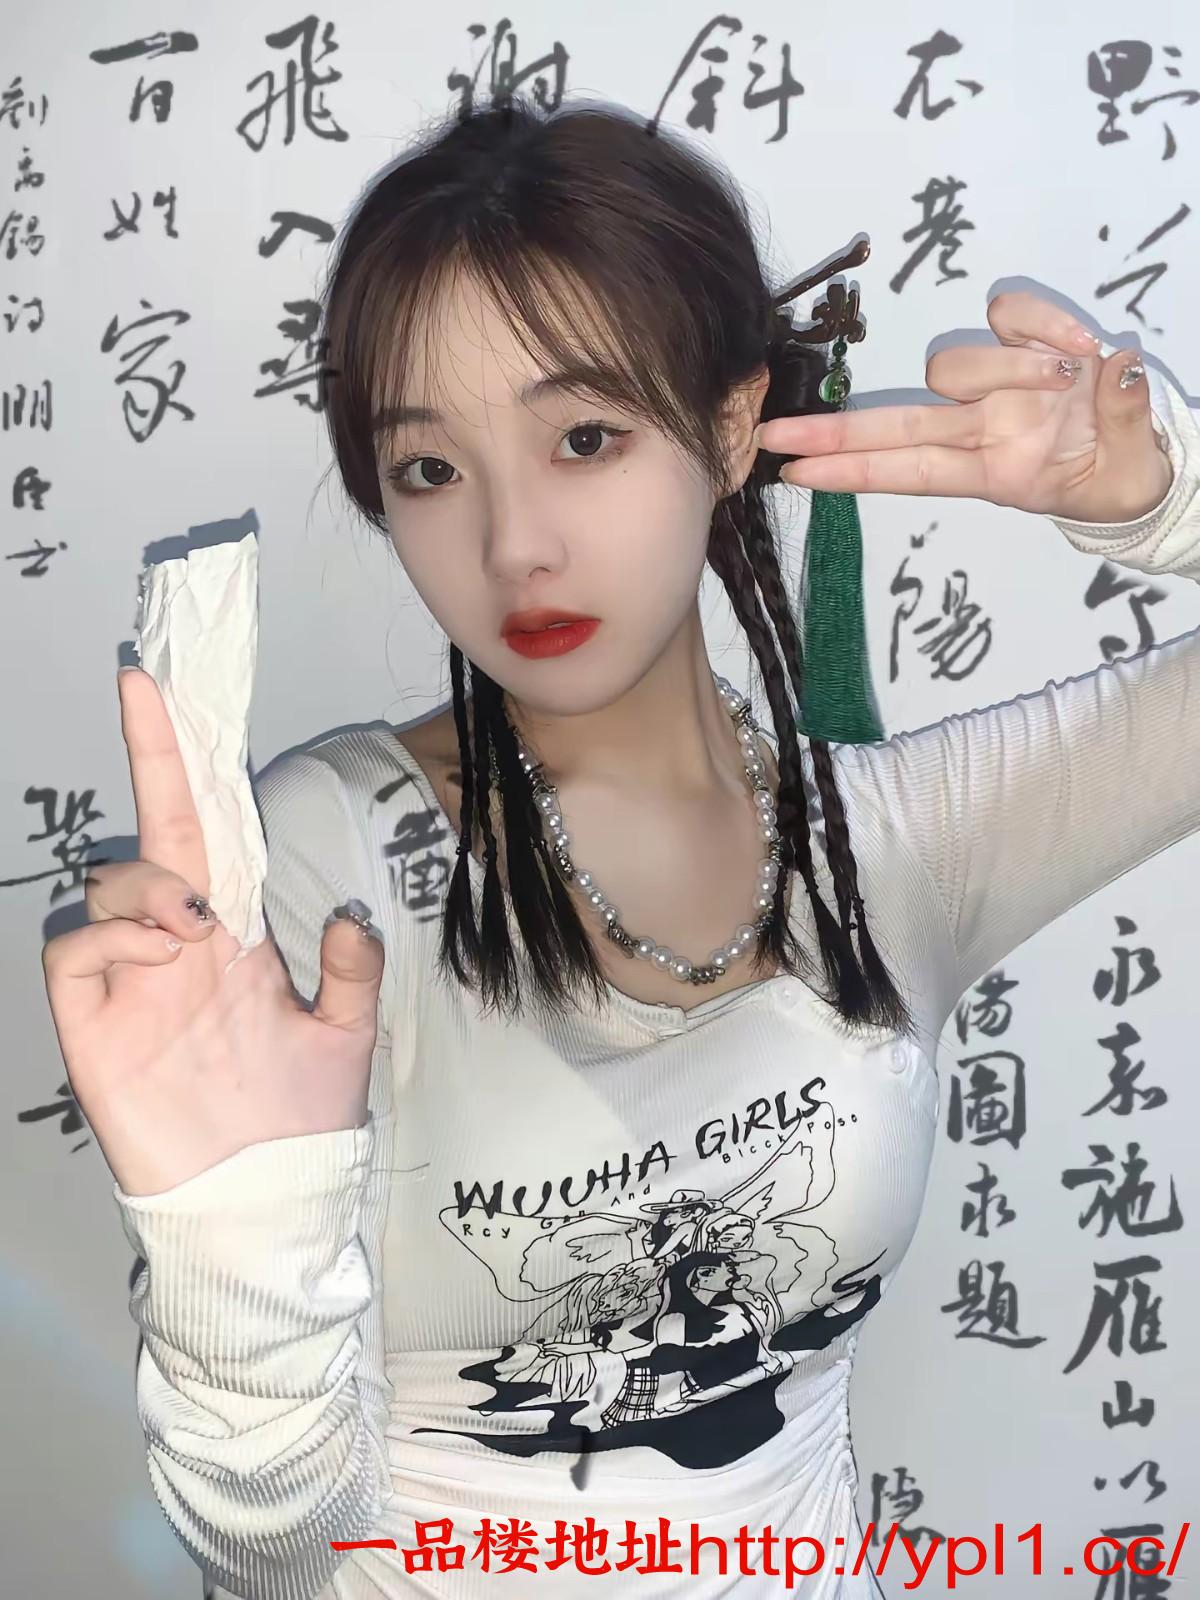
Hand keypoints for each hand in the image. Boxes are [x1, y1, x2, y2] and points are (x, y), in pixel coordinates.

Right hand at [40, 666, 384, 1195]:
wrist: (262, 1202)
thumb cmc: (300, 1121)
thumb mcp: (346, 1038)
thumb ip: (351, 973)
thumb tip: (346, 916)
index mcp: (237, 933)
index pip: (213, 832)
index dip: (193, 765)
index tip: (173, 690)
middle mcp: (178, 941)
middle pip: (157, 832)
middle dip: (152, 756)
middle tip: (148, 695)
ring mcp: (131, 979)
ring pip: (110, 879)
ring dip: (151, 880)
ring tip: (194, 925)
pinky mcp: (92, 1024)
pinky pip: (73, 950)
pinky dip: (111, 936)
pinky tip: (160, 954)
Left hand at [754, 290, 1173, 523]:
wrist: (1149, 464)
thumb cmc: (1122, 478)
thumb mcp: (1128, 472)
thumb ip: (1126, 419)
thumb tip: (1115, 370)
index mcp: (994, 473)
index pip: (908, 473)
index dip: (852, 471)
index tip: (793, 472)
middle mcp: (981, 429)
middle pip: (893, 426)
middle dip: (832, 430)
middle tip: (772, 431)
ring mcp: (998, 385)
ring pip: (951, 365)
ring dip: (1005, 365)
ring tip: (1071, 377)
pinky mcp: (1026, 344)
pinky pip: (1009, 315)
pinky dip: (1042, 322)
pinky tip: (1082, 348)